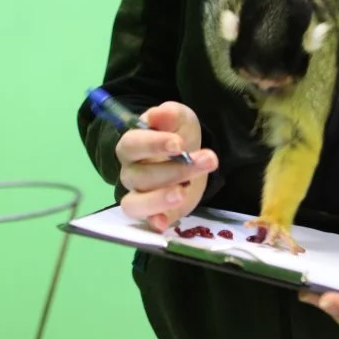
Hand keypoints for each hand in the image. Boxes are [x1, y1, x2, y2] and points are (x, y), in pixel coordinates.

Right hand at [115, 101, 218, 231]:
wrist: (192, 156)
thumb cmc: (179, 135)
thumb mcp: (180, 119)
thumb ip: (169, 114)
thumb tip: (156, 114)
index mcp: (132, 146)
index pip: (131, 145)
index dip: (153, 144)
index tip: (179, 144)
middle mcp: (131, 173)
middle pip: (141, 175)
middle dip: (175, 169)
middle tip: (207, 160)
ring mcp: (139, 196)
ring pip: (135, 203)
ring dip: (159, 198)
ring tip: (183, 192)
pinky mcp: (154, 214)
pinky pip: (146, 223)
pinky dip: (153, 223)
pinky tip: (165, 223)